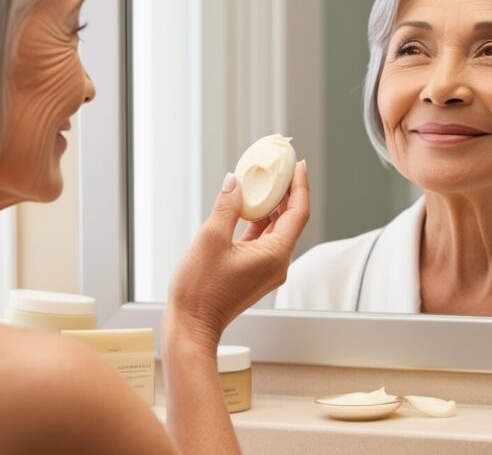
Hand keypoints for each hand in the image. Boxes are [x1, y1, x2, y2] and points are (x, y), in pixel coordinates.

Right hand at [163, 161, 308, 350]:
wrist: (191, 327)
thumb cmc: (200, 291)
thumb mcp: (211, 239)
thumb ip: (227, 207)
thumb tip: (234, 182)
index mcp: (275, 255)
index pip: (298, 213)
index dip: (300, 186)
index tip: (298, 165)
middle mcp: (277, 263)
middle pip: (290, 220)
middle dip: (286, 192)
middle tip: (281, 167)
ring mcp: (266, 269)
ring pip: (276, 230)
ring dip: (271, 206)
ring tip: (265, 181)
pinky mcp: (254, 272)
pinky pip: (263, 240)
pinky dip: (258, 222)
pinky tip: (248, 206)